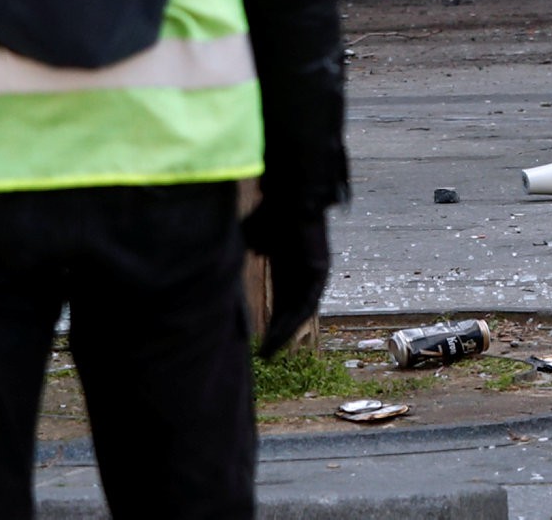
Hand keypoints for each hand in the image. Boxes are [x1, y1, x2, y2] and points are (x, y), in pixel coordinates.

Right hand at [242, 199, 331, 358]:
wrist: (289, 195)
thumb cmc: (270, 212)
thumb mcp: (252, 237)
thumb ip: (246, 250)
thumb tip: (232, 259)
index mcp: (289, 267)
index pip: (282, 302)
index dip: (272, 323)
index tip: (260, 343)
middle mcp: (303, 272)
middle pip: (292, 311)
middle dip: (278, 334)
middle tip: (265, 356)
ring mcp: (314, 272)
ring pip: (300, 310)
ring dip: (285, 332)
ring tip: (270, 351)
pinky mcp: (319, 269)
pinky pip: (307, 301)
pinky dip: (294, 319)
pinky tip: (280, 333)